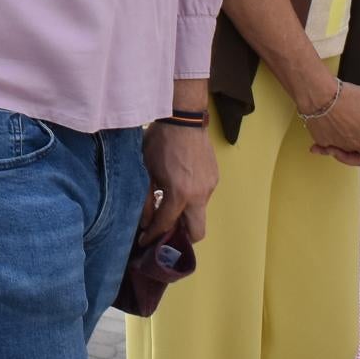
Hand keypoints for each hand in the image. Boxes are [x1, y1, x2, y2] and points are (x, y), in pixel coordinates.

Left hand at [140, 120, 216, 245]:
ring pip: (199, 213)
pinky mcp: (214, 178)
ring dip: (185, 215)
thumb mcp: (146, 171)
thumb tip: (146, 222)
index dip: (153, 236)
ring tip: (168, 205)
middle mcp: (199, 195)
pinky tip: (178, 187)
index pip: (167, 224)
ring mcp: (210, 187)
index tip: (144, 241)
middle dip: (181, 237)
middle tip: (164, 232)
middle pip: (197, 232)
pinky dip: (191, 200)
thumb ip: (146, 200)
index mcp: (180, 194)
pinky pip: (203, 197)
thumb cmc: (160, 142)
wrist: (184, 118)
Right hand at [304, 79, 359, 160]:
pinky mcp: (326, 143)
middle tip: (359, 123)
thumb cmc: (343, 95)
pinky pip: (333, 146)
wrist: (318, 96)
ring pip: (350, 148)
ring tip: (346, 127)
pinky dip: (333, 141)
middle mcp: (358, 142)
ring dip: (351, 140)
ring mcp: (341, 144)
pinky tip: (331, 130)